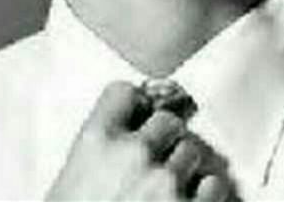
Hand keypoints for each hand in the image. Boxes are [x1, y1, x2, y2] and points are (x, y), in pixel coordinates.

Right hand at [46, 81, 240, 200]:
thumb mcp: (70, 185)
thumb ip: (100, 154)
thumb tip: (132, 135)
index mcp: (95, 143)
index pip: (124, 91)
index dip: (134, 106)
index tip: (137, 118)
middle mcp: (133, 154)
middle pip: (166, 120)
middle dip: (163, 141)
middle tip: (152, 167)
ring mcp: (166, 183)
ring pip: (192, 152)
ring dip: (184, 171)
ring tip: (165, 198)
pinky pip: (214, 185)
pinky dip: (204, 197)